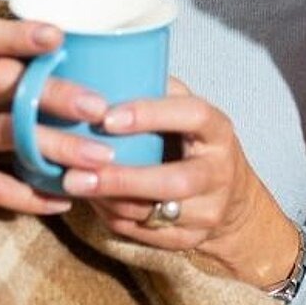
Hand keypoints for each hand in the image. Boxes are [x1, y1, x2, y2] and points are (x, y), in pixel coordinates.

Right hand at [0, 17, 114, 230]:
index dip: (20, 33)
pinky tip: (63, 200)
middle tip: (100, 107)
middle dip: (54, 93)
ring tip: (98, 159)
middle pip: (2, 82)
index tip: (60, 36)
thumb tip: (84, 70)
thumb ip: (5, 82)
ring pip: (4, 134)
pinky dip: (31, 195)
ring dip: (56, 147)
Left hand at [58, 79, 300, 288]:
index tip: (106, 117)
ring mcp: (208, 211)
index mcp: (218, 130)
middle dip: (122, 179)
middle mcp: (219, 172)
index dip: (150, 114)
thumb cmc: (196, 144)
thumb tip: (108, 64)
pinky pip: (145, 233)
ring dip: (109, 200)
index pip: (191, 116)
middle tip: (75, 173)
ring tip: (73, 184)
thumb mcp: (188, 113)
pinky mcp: (191, 239)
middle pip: (174, 182)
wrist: (232, 201)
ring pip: (155, 213)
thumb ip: (159, 91)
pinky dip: (114, 218)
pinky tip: (92, 201)